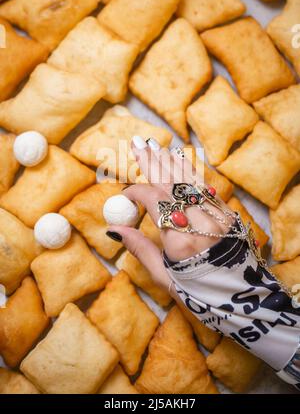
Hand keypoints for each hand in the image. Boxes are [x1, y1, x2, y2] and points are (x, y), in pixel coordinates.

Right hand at [108, 137, 233, 293]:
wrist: (242, 300)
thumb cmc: (198, 293)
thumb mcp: (164, 276)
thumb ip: (139, 248)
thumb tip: (113, 229)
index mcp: (182, 240)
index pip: (154, 201)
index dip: (136, 193)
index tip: (124, 196)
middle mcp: (201, 222)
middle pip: (172, 183)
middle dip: (153, 162)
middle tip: (138, 143)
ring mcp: (218, 215)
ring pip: (191, 180)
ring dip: (171, 162)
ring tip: (155, 145)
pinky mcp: (228, 215)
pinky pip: (205, 188)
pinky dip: (190, 173)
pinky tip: (180, 162)